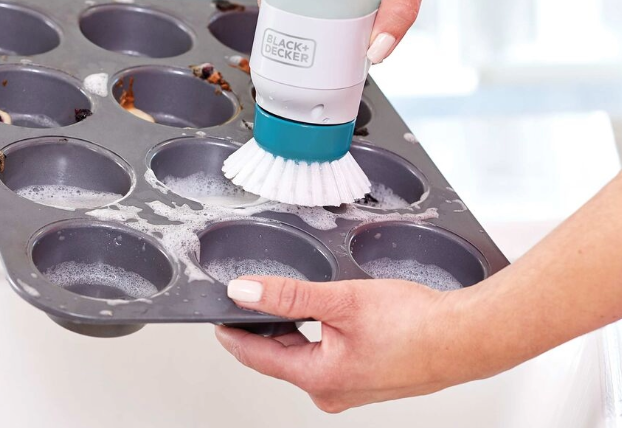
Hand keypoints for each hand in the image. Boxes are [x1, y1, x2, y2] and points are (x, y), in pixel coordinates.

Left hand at [214, 275, 499, 412]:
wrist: (468, 337)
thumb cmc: (417, 324)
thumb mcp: (340, 300)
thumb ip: (287, 297)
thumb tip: (245, 293)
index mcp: (319, 379)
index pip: (256, 356)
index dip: (232, 332)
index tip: (215, 316)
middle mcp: (332, 392)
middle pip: (278, 356)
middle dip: (264, 326)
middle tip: (252, 295)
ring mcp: (350, 389)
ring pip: (303, 355)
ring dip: (292, 329)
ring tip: (289, 300)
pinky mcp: (366, 379)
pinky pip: (327, 357)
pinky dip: (317, 335)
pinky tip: (324, 315)